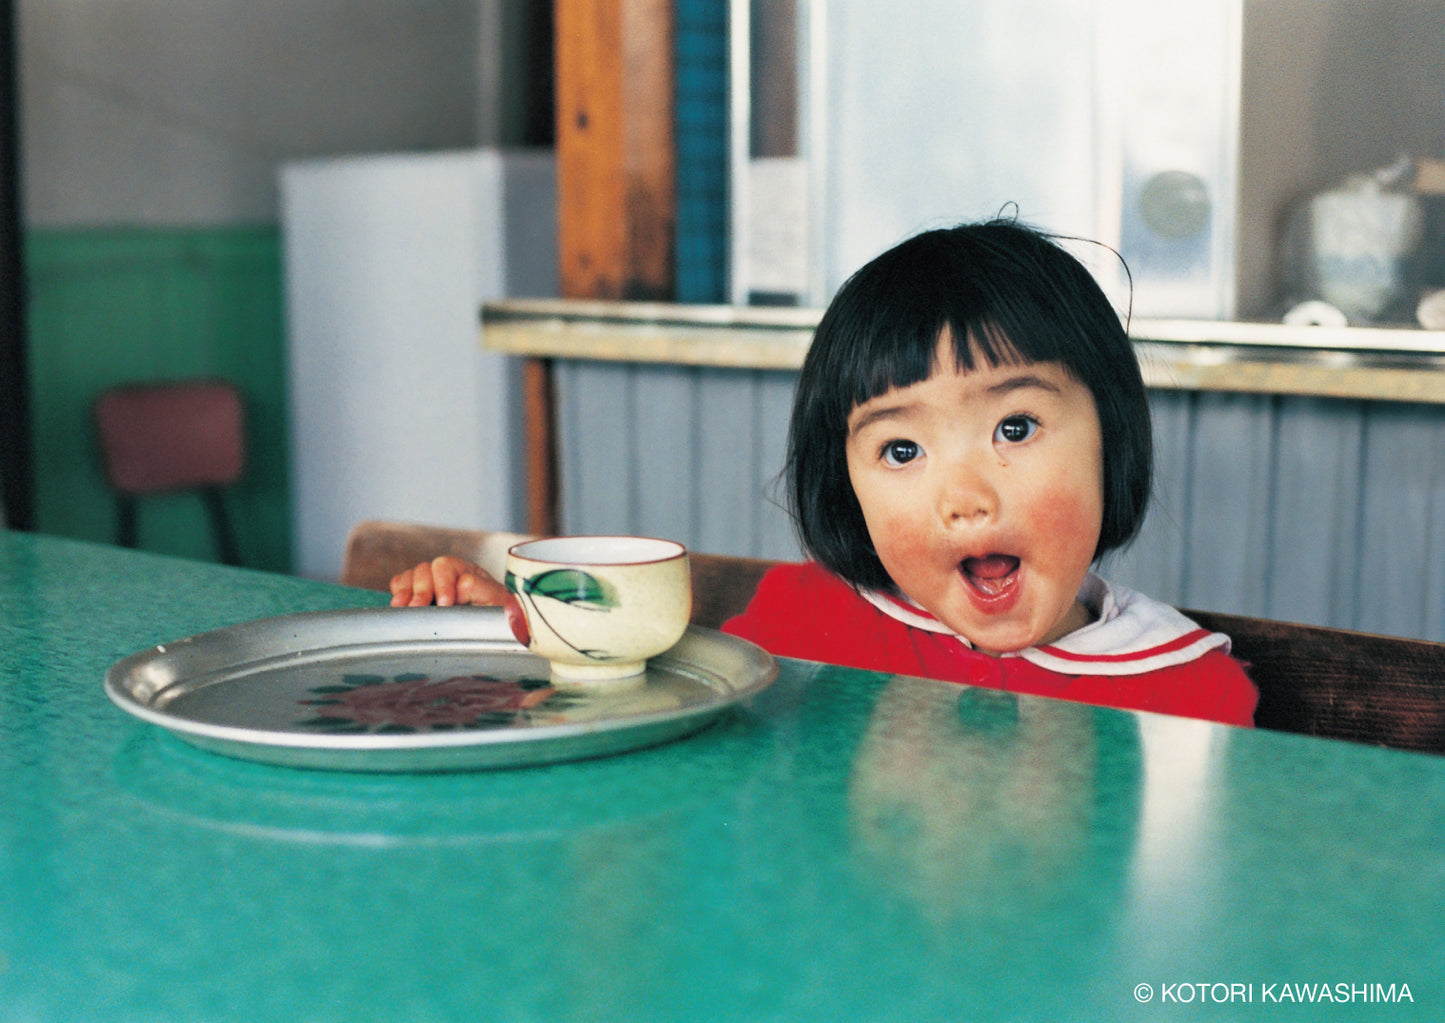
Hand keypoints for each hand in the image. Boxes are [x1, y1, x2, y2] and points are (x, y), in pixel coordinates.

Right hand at [389, 556, 508, 607]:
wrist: (492, 630)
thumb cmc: (496, 614)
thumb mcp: (496, 600)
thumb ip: (480, 588)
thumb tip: (460, 585)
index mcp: (466, 570)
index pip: (447, 566)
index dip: (443, 584)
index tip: (445, 604)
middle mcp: (446, 574)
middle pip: (425, 569)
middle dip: (421, 589)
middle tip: (419, 607)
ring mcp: (430, 584)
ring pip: (411, 576)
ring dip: (405, 591)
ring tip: (403, 607)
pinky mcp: (417, 595)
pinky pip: (401, 584)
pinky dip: (398, 592)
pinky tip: (399, 605)